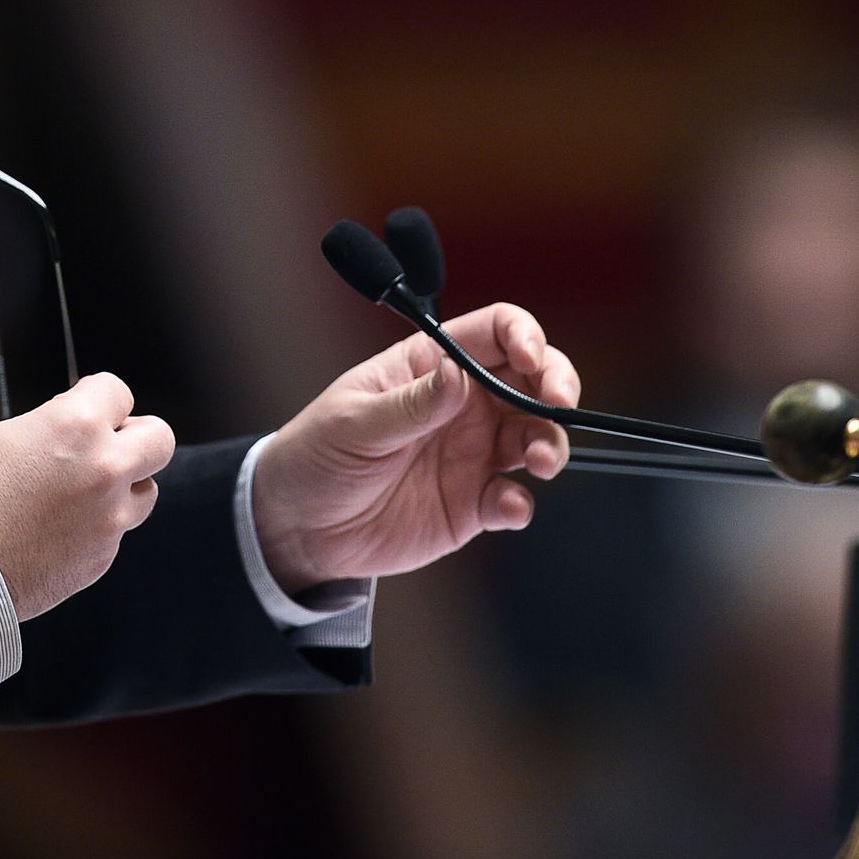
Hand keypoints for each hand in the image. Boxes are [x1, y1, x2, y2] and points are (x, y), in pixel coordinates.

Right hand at [0, 372, 174, 620]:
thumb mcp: (6, 436)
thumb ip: (57, 426)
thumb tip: (80, 427)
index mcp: (78, 426)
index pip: (119, 391)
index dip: (99, 400)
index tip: (88, 410)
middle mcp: (105, 468)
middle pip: (160, 439)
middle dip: (137, 439)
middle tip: (109, 447)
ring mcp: (110, 518)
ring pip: (146, 491)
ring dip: (122, 488)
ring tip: (77, 497)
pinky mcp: (102, 558)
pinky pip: (115, 533)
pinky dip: (95, 530)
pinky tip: (56, 533)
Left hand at [250, 303, 577, 593]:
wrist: (299, 527)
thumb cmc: (316, 456)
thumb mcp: (354, 424)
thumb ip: (410, 404)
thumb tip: (457, 372)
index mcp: (432, 365)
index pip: (496, 331)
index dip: (524, 336)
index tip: (531, 360)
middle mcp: (463, 403)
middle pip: (533, 379)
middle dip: (558, 385)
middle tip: (559, 405)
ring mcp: (472, 452)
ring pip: (536, 436)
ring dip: (550, 444)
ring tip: (538, 462)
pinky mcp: (472, 503)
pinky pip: (513, 498)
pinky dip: (521, 502)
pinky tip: (507, 507)